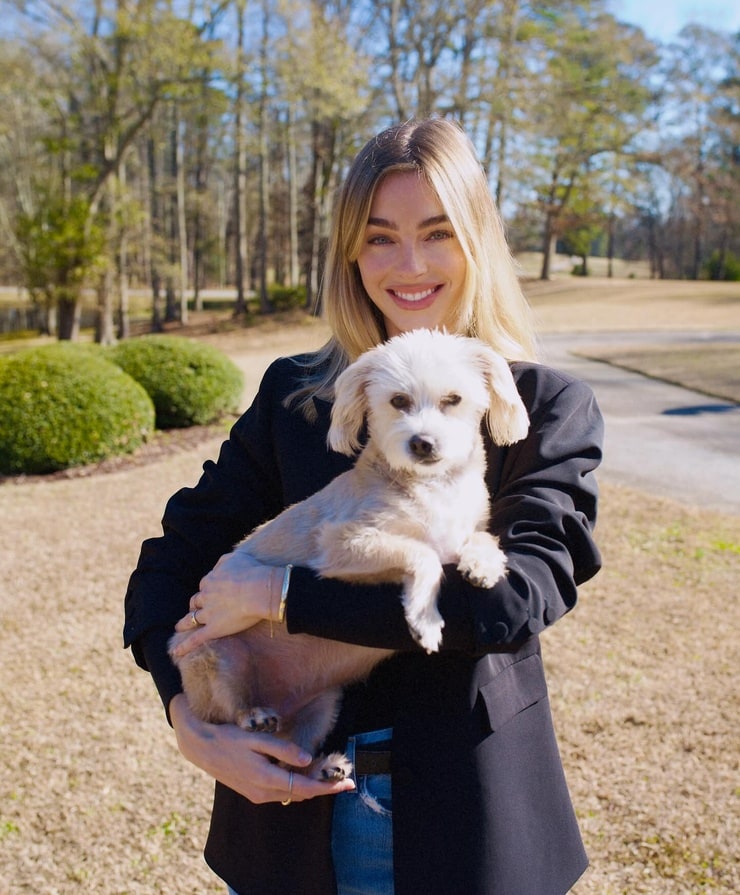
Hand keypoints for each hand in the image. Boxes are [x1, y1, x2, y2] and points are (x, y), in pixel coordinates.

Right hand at [170, 694, 354, 803]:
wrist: (199, 746)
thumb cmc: (228, 737)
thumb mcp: (256, 737)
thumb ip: (282, 749)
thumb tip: (307, 760)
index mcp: (266, 778)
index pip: (305, 788)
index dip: (328, 788)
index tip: (347, 785)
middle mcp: (262, 792)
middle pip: (301, 795)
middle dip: (323, 789)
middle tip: (344, 782)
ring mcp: (256, 794)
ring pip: (291, 795)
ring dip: (310, 788)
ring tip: (328, 778)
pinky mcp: (252, 792)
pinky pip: (280, 793)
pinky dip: (295, 787)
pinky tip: (302, 776)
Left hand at [172, 551, 278, 657]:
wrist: (259, 589)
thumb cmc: (252, 571)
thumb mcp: (237, 558)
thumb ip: (224, 561)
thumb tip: (218, 566)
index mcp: (211, 580)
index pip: (204, 585)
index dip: (207, 590)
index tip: (211, 593)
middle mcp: (206, 596)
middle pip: (196, 601)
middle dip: (194, 605)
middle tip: (195, 609)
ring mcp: (208, 614)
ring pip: (192, 619)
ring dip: (184, 623)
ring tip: (180, 627)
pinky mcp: (213, 629)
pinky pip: (196, 639)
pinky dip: (184, 646)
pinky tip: (176, 652)